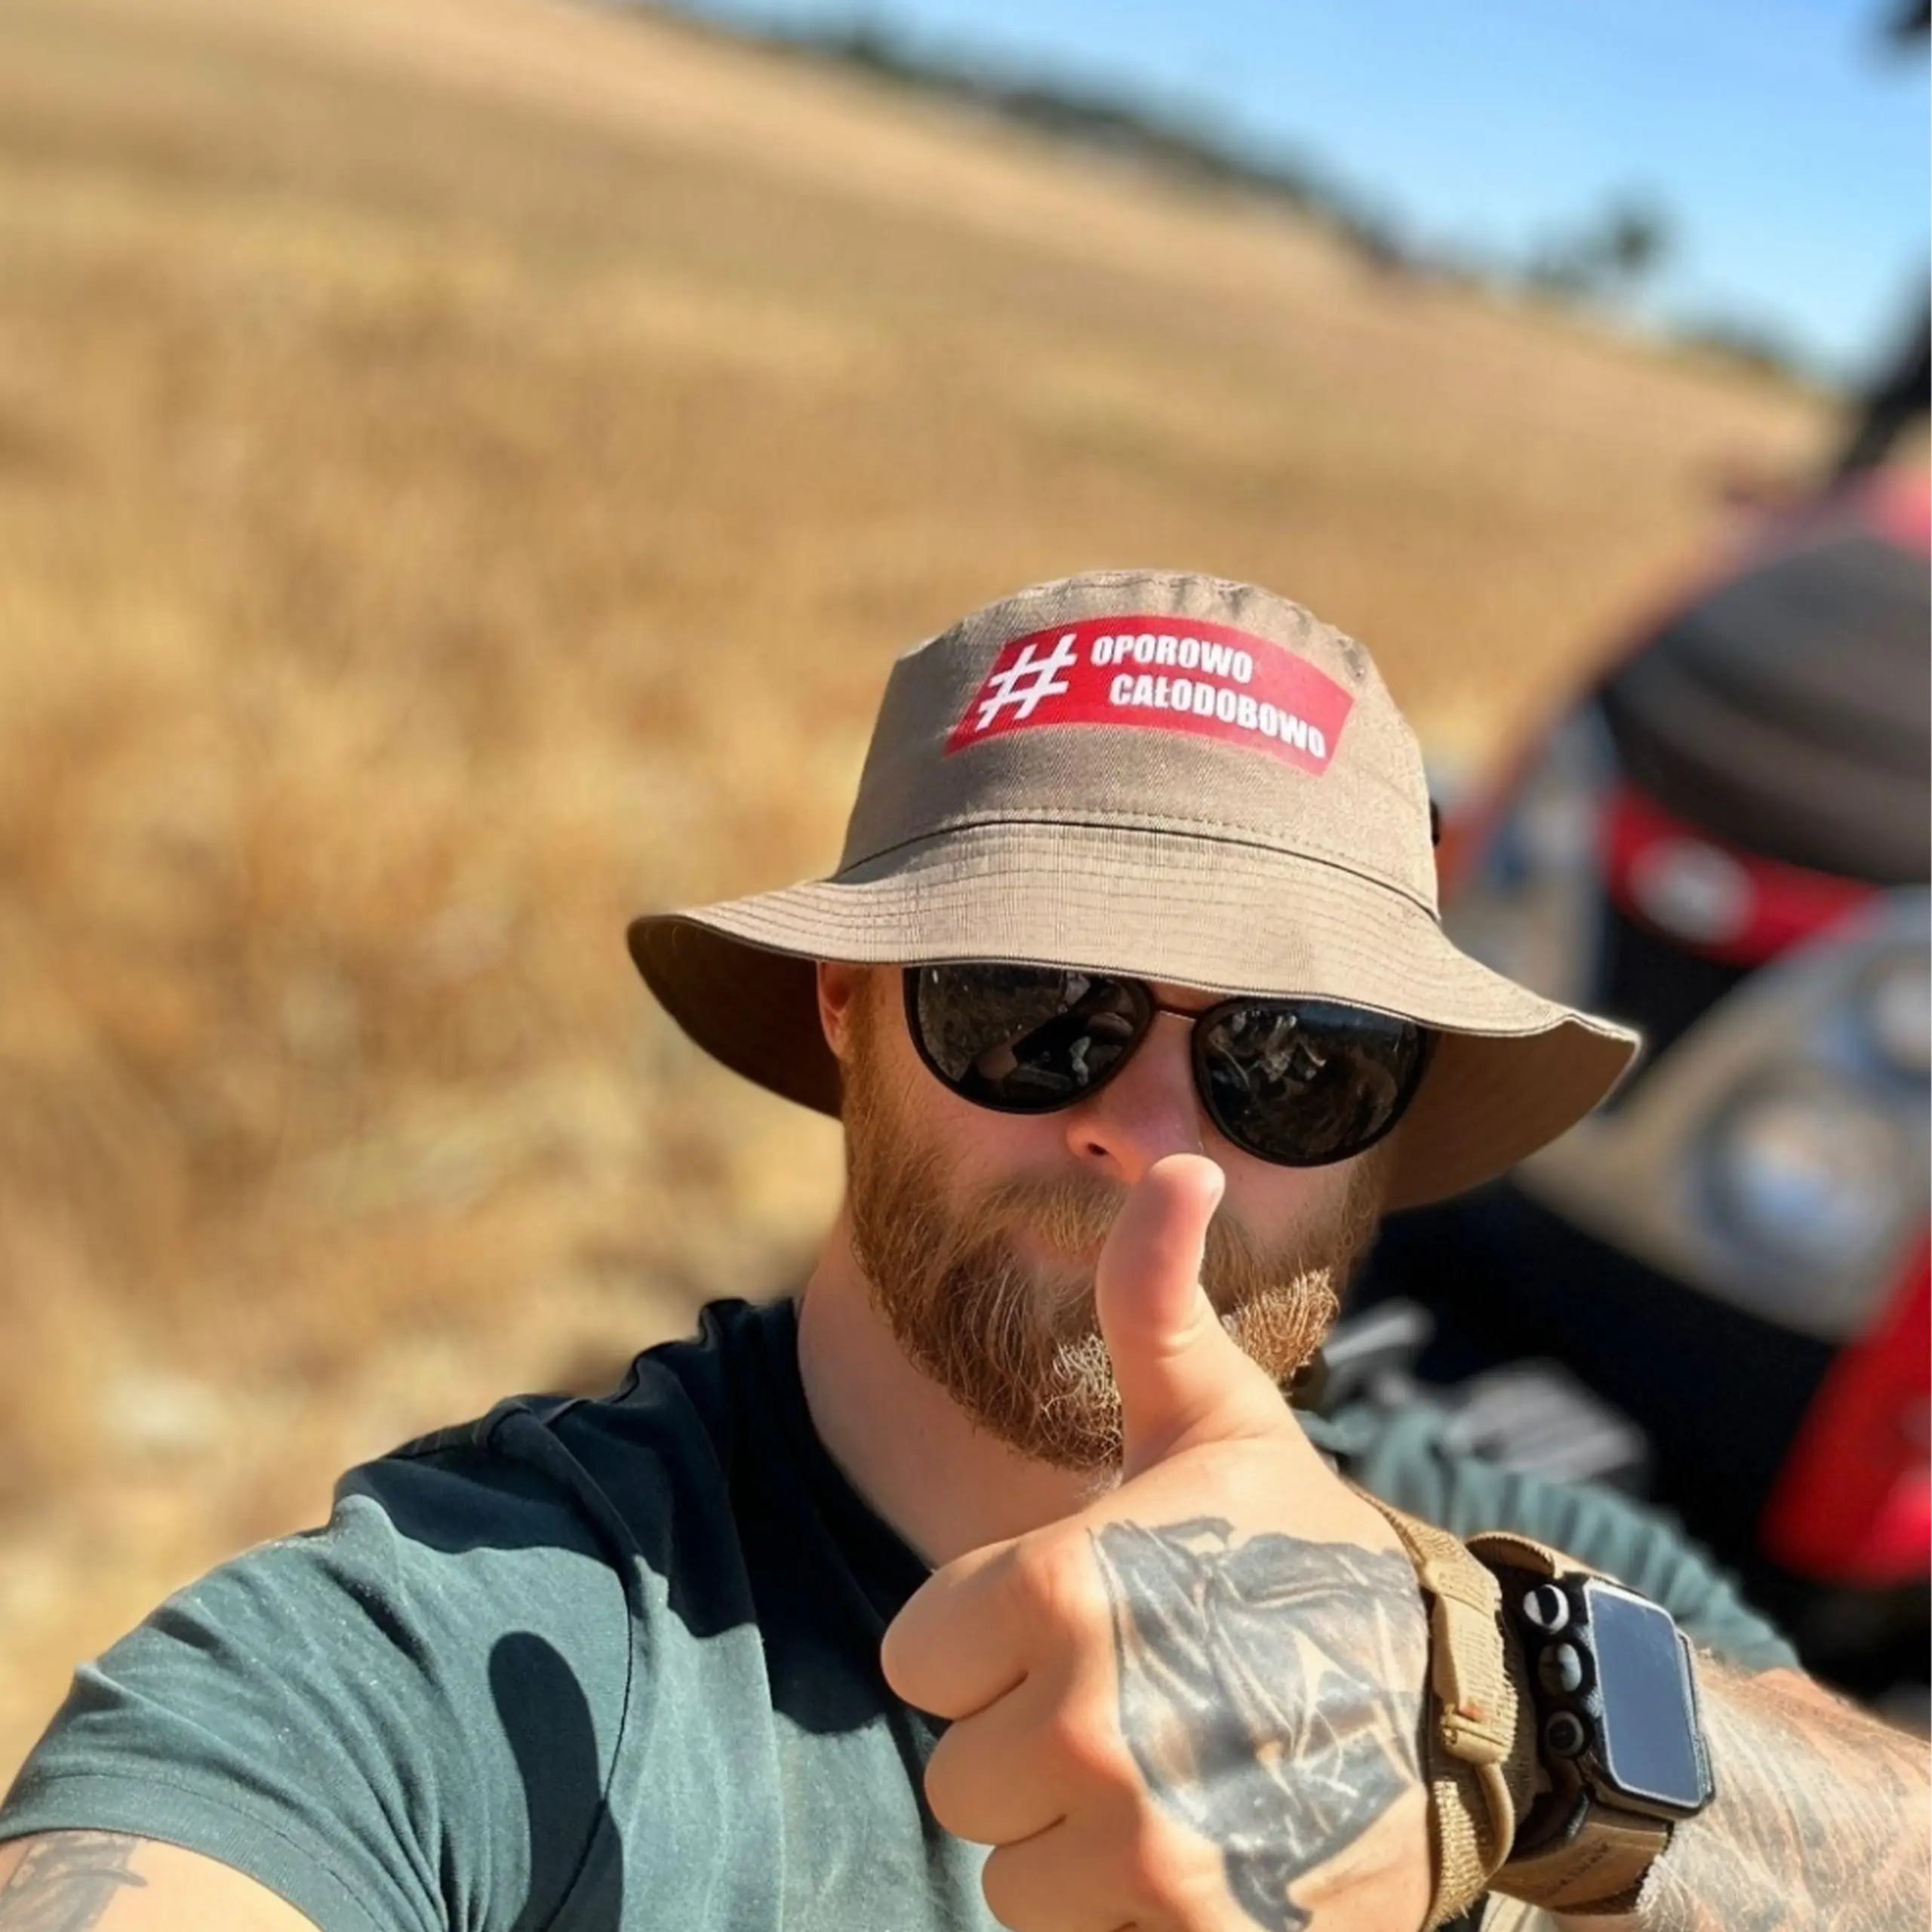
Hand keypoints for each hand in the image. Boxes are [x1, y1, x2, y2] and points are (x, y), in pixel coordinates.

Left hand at [881, 1155, 1433, 1931]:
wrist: (1475, 1709)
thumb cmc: (1313, 1551)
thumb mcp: (1220, 1418)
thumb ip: (1152, 1298)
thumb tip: (1173, 1159)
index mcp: (1063, 1589)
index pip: (915, 1655)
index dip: (986, 1638)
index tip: (1074, 1622)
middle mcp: (1088, 1727)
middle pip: (958, 1774)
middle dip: (1029, 1740)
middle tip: (1139, 1700)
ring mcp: (1144, 1852)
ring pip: (1010, 1872)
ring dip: (1074, 1836)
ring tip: (1175, 1771)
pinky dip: (1124, 1914)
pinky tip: (1206, 1846)